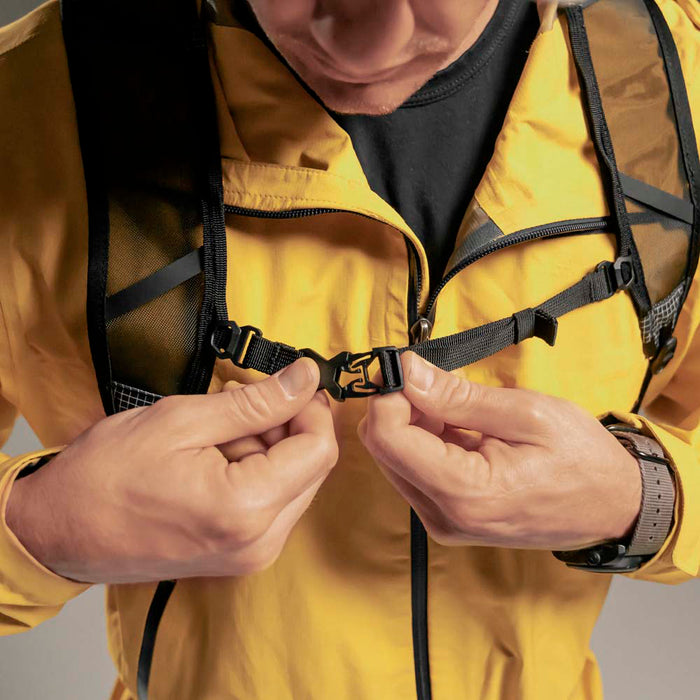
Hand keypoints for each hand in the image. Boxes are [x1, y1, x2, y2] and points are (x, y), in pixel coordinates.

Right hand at [6, 358, 337, 582]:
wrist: (59, 530)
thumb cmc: (106, 474)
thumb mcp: (184, 420)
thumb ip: (257, 401)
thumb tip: (306, 378)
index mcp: (246, 508)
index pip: (319, 449)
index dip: (310, 408)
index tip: (290, 383)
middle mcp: (259, 542)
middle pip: (310, 467)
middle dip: (284, 426)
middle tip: (237, 403)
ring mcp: (251, 555)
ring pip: (293, 482)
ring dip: (266, 448)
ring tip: (213, 433)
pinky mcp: (240, 556)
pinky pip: (272, 502)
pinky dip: (255, 471)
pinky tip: (215, 457)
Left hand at [359, 352, 641, 550]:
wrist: (613, 507)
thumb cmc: (581, 458)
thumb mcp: (525, 412)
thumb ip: (457, 395)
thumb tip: (405, 371)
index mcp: (466, 493)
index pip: (387, 438)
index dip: (388, 395)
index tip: (406, 366)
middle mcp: (444, 516)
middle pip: (383, 448)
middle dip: (400, 405)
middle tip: (437, 380)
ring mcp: (443, 522)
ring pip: (393, 457)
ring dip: (414, 421)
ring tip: (458, 404)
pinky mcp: (446, 518)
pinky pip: (413, 470)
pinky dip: (425, 440)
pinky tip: (458, 425)